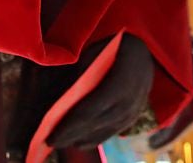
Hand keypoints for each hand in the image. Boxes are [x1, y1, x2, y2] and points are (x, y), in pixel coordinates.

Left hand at [48, 34, 154, 148]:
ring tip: (61, 143)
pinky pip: (113, 131)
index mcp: (121, 80)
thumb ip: (79, 76)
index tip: (50, 135)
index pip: (90, 109)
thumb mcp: (94, 53)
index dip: (69, 124)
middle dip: (71, 135)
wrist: (142, 52)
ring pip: (104, 131)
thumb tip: (57, 100)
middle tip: (49, 142)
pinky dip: (95, 139)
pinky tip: (79, 142)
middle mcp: (130, 100)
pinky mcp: (134, 116)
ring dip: (81, 139)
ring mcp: (134, 111)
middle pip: (95, 123)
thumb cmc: (112, 48)